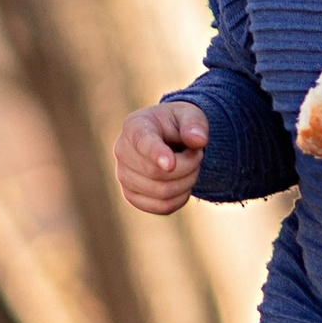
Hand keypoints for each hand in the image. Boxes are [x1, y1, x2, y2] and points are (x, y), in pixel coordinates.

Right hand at [116, 98, 209, 217]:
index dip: (156, 154)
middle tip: (198, 155)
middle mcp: (122, 151)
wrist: (168, 138)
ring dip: (187, 183)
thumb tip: (199, 140)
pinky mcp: (131, 195)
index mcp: (135, 126)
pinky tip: (183, 185)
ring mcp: (123, 175)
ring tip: (190, 168)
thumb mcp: (190, 115)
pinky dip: (179, 199)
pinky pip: (161, 207)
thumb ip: (195, 124)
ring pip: (161, 192)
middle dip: (187, 167)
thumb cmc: (178, 124)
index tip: (170, 164)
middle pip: (157, 172)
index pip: (142, 142)